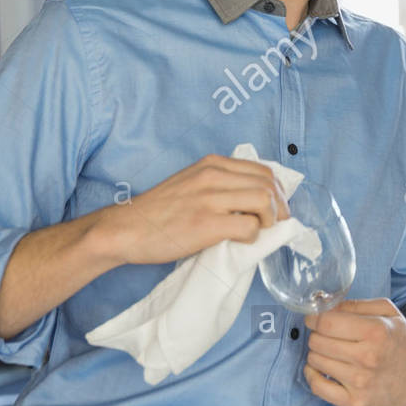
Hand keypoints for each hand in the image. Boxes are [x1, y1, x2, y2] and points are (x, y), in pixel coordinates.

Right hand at [102, 154, 289, 264]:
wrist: (126, 229)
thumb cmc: (159, 212)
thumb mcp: (191, 183)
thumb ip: (219, 184)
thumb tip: (256, 200)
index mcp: (212, 164)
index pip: (263, 170)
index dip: (278, 192)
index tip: (277, 209)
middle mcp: (212, 175)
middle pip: (268, 185)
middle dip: (280, 208)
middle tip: (275, 225)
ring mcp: (209, 198)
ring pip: (263, 202)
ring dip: (269, 220)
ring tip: (258, 232)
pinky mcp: (205, 224)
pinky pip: (248, 227)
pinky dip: (252, 237)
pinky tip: (239, 241)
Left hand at [302, 298, 405, 405]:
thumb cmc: (401, 341)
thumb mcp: (387, 312)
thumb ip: (355, 305)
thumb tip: (324, 307)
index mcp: (376, 331)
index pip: (327, 322)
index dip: (314, 318)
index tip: (314, 319)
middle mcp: (368, 357)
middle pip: (318, 341)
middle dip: (316, 335)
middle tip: (325, 336)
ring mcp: (361, 383)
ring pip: (315, 361)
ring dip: (317, 353)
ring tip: (330, 352)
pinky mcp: (355, 403)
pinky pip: (317, 387)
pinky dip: (312, 375)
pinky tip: (320, 369)